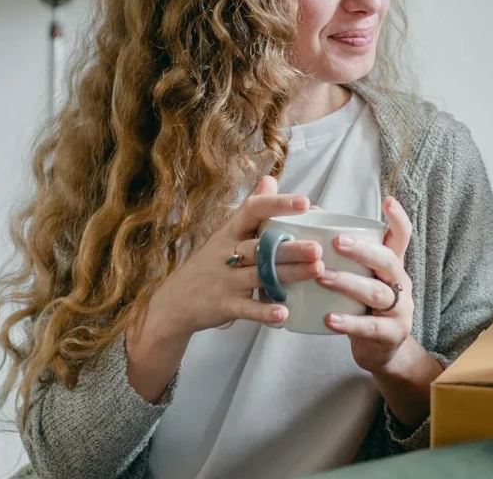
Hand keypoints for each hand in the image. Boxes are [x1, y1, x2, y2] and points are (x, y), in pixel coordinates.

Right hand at [147, 175, 324, 336]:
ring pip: (260, 275)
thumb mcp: (227, 232)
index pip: (253, 210)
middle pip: (260, 247)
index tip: (306, 202)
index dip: (279, 204)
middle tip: (317, 247)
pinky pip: (247, 309)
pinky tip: (285, 312)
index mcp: (231, 231)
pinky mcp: (225, 306)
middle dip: (290, 247)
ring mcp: (227, 281)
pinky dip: (265, 311)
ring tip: (316, 270)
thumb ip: (251, 209)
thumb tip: (270, 179)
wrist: (174, 302)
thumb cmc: (210, 263)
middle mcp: (228, 253)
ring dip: (289, 273)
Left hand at [321, 195, 417, 374]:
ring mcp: (400, 310)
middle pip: (389, 261)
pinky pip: (369, 326)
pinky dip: (348, 322)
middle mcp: (401, 283)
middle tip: (337, 242)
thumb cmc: (363, 306)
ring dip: (348, 283)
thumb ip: (344, 252)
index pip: (402, 237)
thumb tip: (314, 212)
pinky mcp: (391, 334)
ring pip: (376, 292)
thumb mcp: (362, 277)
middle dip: (363, 250)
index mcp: (393, 266)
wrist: (381, 351)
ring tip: (322, 276)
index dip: (398, 219)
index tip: (388, 200)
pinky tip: (329, 318)